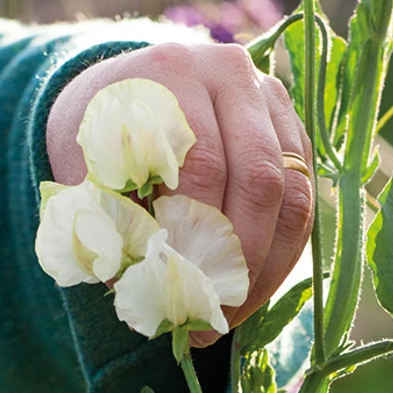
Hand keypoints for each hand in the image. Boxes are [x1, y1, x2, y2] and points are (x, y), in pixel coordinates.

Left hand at [46, 41, 314, 344]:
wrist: (122, 96)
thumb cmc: (99, 147)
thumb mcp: (87, 185)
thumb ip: (118, 235)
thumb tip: (163, 302)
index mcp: (170, 75)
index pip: (203, 167)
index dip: (198, 240)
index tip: (182, 297)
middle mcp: (229, 73)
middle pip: (260, 178)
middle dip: (241, 262)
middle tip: (215, 318)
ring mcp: (269, 97)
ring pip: (294, 192)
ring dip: (267, 267)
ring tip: (233, 314)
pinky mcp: (293, 128)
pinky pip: (305, 199)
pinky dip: (281, 252)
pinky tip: (250, 288)